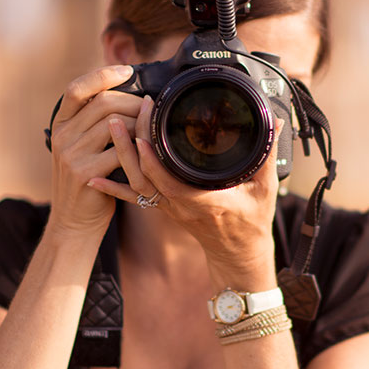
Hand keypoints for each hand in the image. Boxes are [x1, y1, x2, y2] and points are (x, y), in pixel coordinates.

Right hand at [47, 65, 142, 236]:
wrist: (75, 222)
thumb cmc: (89, 181)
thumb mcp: (83, 148)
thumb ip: (95, 123)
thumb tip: (127, 94)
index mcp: (60, 125)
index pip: (77, 89)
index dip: (102, 75)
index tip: (127, 70)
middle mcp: (62, 136)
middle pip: (103, 103)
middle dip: (133, 102)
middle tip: (152, 108)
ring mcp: (71, 155)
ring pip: (114, 124)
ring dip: (140, 124)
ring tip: (152, 129)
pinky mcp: (85, 173)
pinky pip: (120, 152)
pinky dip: (138, 148)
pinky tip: (148, 151)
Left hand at [88, 95, 283, 287]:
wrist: (238, 256)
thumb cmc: (252, 224)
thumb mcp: (265, 188)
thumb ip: (267, 154)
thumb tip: (274, 123)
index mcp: (203, 200)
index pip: (169, 179)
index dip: (151, 158)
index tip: (142, 131)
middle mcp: (180, 204)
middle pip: (146, 174)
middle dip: (132, 143)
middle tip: (125, 113)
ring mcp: (170, 207)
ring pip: (137, 182)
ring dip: (121, 154)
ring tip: (111, 125)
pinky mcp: (165, 208)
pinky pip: (135, 197)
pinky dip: (113, 187)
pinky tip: (94, 178)